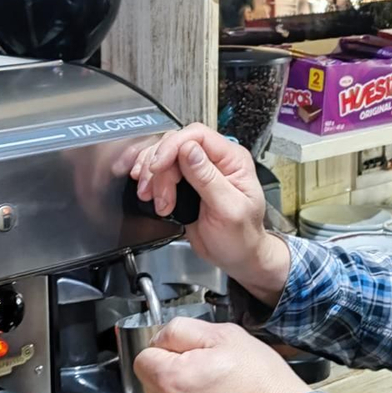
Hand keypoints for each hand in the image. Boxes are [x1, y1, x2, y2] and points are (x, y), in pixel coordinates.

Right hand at [129, 124, 290, 301]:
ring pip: (165, 156)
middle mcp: (215, 160)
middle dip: (160, 168)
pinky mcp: (185, 183)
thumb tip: (189, 150)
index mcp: (233, 159)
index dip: (172, 147)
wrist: (238, 257)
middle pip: (176, 144)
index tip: (157, 167)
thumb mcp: (228, 210)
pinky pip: (162, 171)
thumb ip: (208, 179)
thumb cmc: (242, 237)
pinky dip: (151, 181)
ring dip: (153, 177)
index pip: (197, 135)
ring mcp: (199, 170)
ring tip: (154, 199)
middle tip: (158, 196)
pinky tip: (150, 195)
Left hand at [131, 318, 309, 392]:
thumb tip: (157, 341)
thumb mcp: (225, 334)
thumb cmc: (261, 379)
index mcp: (171, 377)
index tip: (186, 358)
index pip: (144, 359)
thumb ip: (179, 330)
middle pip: (149, 388)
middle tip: (204, 380)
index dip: (166, 354)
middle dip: (170, 380)